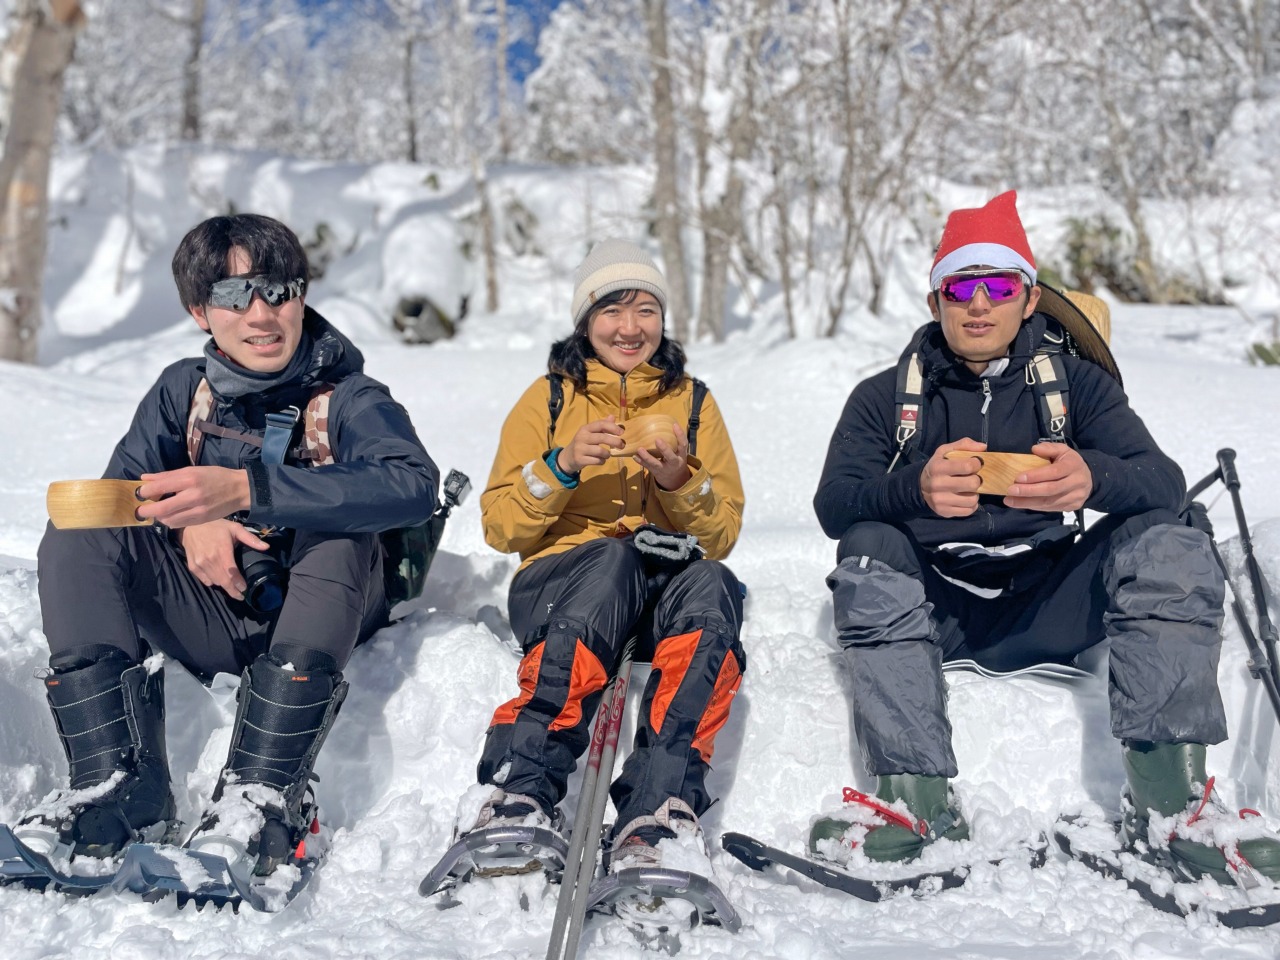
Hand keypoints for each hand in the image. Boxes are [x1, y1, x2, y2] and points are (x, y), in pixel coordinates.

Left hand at [136, 466, 250, 527]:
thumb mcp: (193, 470)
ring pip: (169, 519)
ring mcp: (198, 510)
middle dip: (147, 510)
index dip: (145, 491)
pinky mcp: (202, 520)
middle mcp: (193, 495)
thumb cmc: (215, 476)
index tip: (139, 493)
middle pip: (162, 508)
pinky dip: (170, 521)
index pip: (161, 486)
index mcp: (190, 478)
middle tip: (139, 511)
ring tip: (157, 512)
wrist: (240, 490)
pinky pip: (179, 524)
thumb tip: (145, 478)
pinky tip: (170, 516)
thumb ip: (168, 475)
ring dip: (159, 517)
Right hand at [176, 520, 269, 599]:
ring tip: (230, 585)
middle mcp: (210, 560)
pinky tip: (217, 578)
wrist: (192, 524)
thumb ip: (250, 539)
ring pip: (214, 582)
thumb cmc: (216, 526)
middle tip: (240, 595)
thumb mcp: (235, 528)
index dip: (238, 584)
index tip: (244, 589)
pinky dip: (211, 581)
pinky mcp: (192, 566)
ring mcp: (200, 564)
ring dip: (222, 585)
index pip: (232, 574)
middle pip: (223, 582)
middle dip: (232, 590)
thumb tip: (266, 547)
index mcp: (222, 552)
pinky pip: (204, 580)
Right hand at [557, 416, 624, 474]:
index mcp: (585, 428)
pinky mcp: (580, 459)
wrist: (568, 457)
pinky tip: (601, 460)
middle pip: (602, 438)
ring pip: (600, 451)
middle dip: (615, 442)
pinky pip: (596, 461)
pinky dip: (602, 461)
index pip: (600, 424)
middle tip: (622, 445)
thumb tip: (613, 417)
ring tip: (608, 454)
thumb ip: (602, 426)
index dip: (613, 427)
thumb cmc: (583, 443)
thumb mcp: (590, 433)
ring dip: (607, 454)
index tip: (622, 433)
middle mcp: (582, 437)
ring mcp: (580, 449)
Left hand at [635, 421, 691, 490]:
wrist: (675, 479)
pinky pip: (647, 467)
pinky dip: (641, 462)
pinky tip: (634, 456)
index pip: (683, 444)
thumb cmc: (676, 459)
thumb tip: (669, 421)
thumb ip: (675, 440)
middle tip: (657, 440)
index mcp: (681, 455)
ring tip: (640, 449)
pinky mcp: (656, 472)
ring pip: (656, 464)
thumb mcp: (679, 451)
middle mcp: (674, 462)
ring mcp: (664, 469)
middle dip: (664, 449)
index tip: (674, 425)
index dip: (680, 435)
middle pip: (670, 457)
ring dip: (647, 457)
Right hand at [921, 438, 984, 517]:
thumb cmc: (938, 466)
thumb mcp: (945, 451)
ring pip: (972, 499)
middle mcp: (938, 484)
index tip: (975, 464)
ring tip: (969, 490)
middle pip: (972, 484)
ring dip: (974, 494)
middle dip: (977, 480)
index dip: (977, 464)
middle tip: (973, 478)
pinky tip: (966, 498)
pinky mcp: (944, 512)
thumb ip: (964, 445)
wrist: (920, 487)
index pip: (967, 466)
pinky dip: (971, 505)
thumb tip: (983, 447)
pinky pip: (969, 511)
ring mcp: (940, 500)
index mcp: (938, 467)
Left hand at [1003, 442, 1092, 512]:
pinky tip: (1021, 504)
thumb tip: (1034, 449)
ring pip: (1049, 502)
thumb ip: (1049, 448)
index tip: (1018, 478)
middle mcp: (1076, 483)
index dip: (1035, 476)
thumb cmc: (1069, 462)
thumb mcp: (1062, 450)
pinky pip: (1050, 508)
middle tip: (1011, 490)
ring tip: (1010, 501)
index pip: (1054, 472)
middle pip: (1050, 490)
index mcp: (1073, 466)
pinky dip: (1034, 506)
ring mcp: (1075, 497)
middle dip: (1028, 491)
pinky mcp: (1072, 507)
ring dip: (1027, 502)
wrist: (1089, 479)